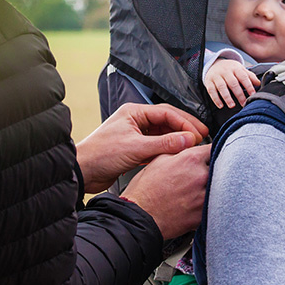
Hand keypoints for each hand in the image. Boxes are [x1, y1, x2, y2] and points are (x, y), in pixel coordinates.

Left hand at [76, 103, 208, 193]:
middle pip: (166, 121)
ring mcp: (134, 135)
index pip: (166, 113)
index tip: (199, 133)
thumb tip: (189, 139)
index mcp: (134, 112)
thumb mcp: (136, 148)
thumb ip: (165, 144)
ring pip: (162, 134)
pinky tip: (177, 155)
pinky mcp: (133, 149)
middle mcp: (135, 121)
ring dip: (177, 139)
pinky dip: (168, 150)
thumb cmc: (101, 155)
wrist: (82, 172)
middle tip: (203, 136)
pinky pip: (156, 146)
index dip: (185, 122)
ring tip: (193, 146)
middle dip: (185, 128)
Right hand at [121, 144, 211, 238]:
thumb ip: (180, 152)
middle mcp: (201, 176)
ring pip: (219, 187)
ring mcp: (204, 197)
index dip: (211, 152)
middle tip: (200, 174)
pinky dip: (209, 203)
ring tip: (195, 190)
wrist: (140, 217)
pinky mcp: (204, 214)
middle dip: (212, 169)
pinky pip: (214, 204)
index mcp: (190, 160)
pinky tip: (194, 203)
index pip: (213, 148)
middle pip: (219, 167)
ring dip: (211, 186)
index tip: (209, 155)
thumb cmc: (144, 191)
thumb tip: (190, 148)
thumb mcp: (158, 160)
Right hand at [204, 58, 260, 108]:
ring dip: (227, 97)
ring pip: (221, 87)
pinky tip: (221, 105)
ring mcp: (216, 76)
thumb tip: (259, 84)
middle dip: (239, 94)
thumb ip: (249, 76)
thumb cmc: (230, 69)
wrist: (214, 64)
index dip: (248, 85)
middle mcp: (225, 71)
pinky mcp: (208, 82)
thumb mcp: (240, 69)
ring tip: (232, 105)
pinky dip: (216, 99)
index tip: (253, 94)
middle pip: (232, 83)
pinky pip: (211, 91)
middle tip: (244, 104)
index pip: (243, 76)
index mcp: (235, 68)